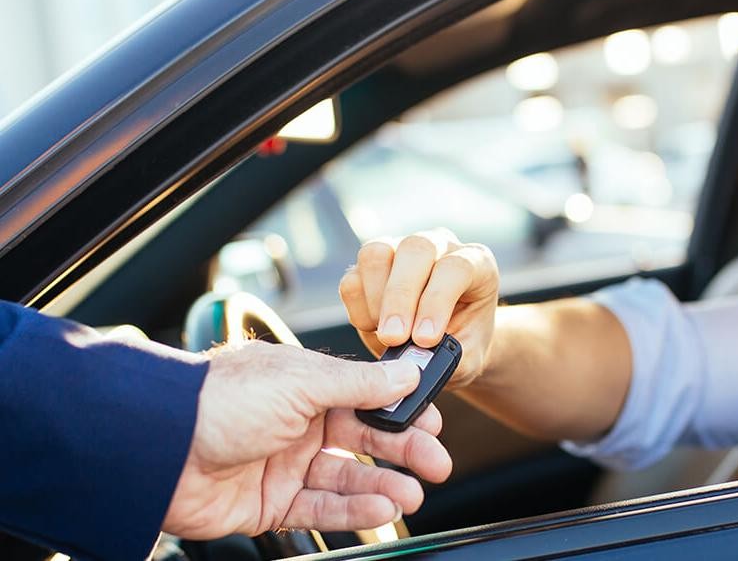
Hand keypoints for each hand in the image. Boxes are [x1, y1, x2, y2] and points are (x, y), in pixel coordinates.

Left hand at [162, 340, 451, 538]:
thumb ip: (359, 383)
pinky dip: (354, 511)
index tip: (433, 420)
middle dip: (404, 450)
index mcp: (304, 383)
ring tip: (411, 494)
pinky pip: (321, 509)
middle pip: (363, 438)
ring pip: (347, 477)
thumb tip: (406, 371)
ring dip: (383, 485)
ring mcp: (283, 464)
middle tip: (437, 463)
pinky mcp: (270, 503)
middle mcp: (296, 421)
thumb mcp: (300, 381)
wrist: (156, 450)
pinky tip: (381, 508)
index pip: (366, 395)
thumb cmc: (219, 401)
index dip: (401, 408)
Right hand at [338, 229, 499, 387]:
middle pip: (415, 249)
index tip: (425, 339)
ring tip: (388, 336)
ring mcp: (401, 250)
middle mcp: (439, 246)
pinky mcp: (370, 267)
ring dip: (376, 300)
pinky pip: (352, 278)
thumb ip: (449, 358)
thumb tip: (415, 361)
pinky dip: (358, 309)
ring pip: (376, 254)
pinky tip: (374, 329)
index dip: (436, 302)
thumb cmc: (465, 345)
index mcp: (476, 263)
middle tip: (394, 339)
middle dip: (400, 298)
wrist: (449, 344)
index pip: (455, 268)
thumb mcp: (468, 357)